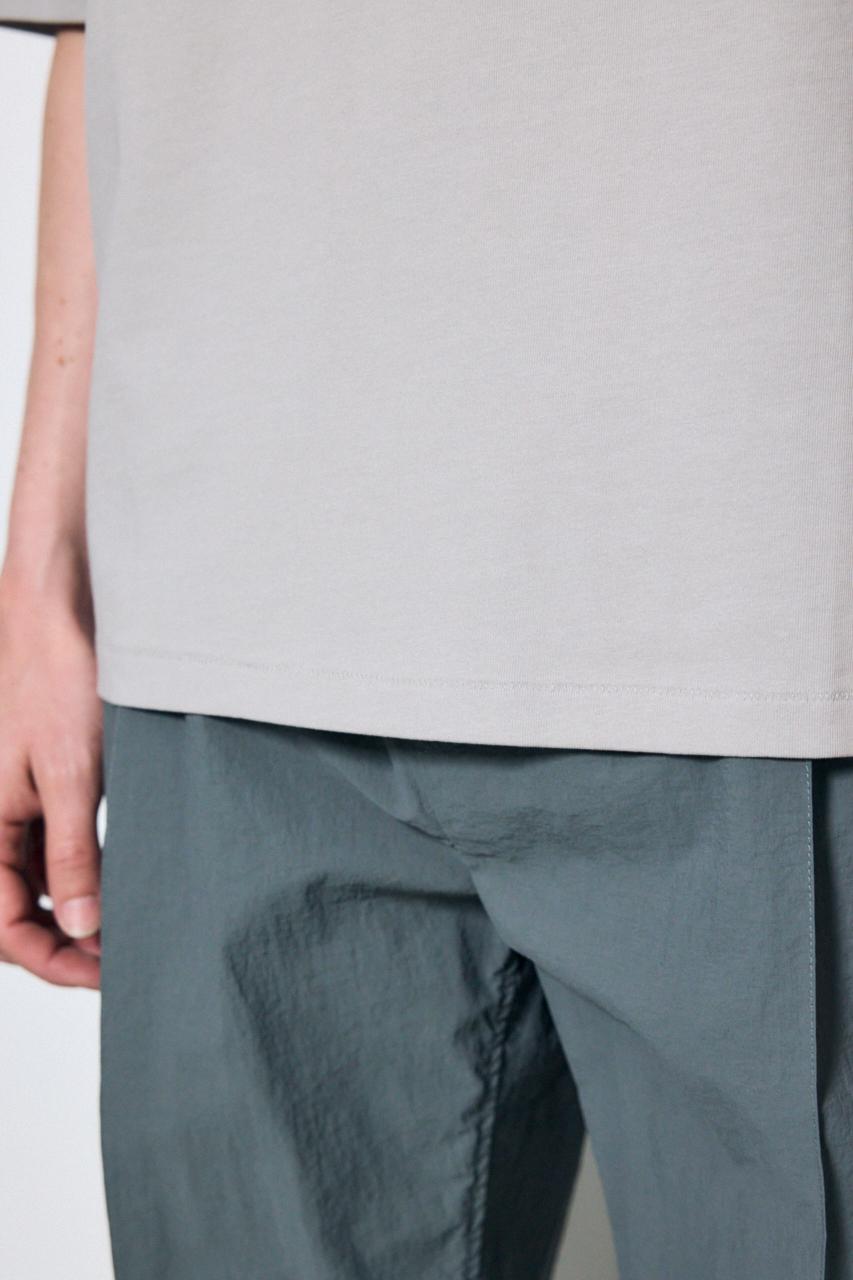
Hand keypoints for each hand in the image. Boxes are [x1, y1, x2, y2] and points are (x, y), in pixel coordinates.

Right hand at [0, 574, 101, 987]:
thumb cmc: (55, 678)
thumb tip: (81, 925)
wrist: (59, 609)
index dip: (51, 958)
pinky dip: (84, 870)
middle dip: (64, 943)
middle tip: (121, 960)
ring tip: (129, 926)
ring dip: (77, 910)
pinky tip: (121, 878)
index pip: (3, 923)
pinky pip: (53, 845)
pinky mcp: (41, 784)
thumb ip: (73, 854)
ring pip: (37, 881)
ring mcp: (15, 804)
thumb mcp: (71, 775)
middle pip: (16, 909)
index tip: (104, 975)